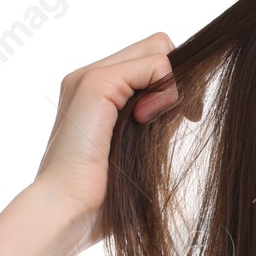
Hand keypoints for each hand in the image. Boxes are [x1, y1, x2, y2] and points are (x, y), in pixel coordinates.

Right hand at [33, 31, 191, 244]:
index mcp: (98, 93)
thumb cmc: (103, 196)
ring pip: (159, 48)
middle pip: (158, 46)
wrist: (67, 209)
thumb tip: (188, 105)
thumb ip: (157, 121)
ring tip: (159, 122)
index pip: (151, 60)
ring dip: (174, 86)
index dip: (175, 84)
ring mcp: (91, 75)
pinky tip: (149, 120)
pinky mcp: (96, 82)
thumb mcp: (139, 151)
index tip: (185, 117)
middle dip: (181, 79)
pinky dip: (166, 91)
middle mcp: (91, 76)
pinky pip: (155, 63)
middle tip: (186, 116)